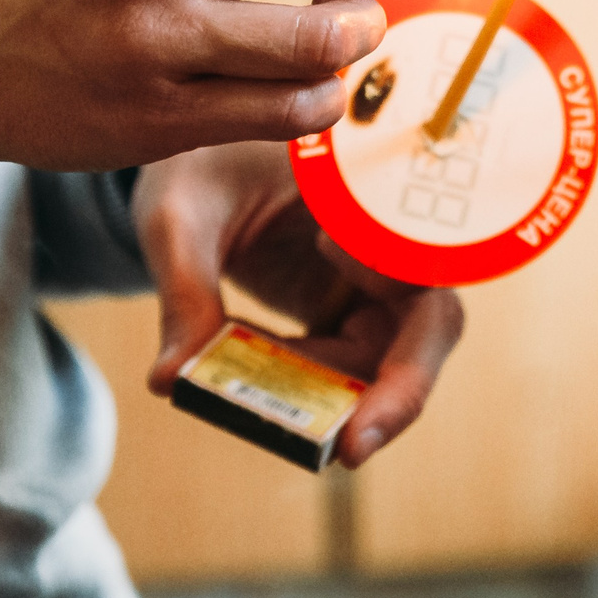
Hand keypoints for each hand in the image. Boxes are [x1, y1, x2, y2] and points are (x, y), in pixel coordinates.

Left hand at [138, 142, 463, 466]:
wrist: (190, 149)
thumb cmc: (194, 162)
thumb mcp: (179, 216)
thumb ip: (183, 292)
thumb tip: (170, 381)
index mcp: (370, 189)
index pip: (424, 258)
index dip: (415, 314)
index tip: (367, 344)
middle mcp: (387, 237)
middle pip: (427, 325)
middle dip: (397, 392)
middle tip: (349, 448)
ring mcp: (372, 281)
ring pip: (390, 359)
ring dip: (343, 402)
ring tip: (278, 426)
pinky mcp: (346, 312)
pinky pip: (347, 369)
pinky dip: (308, 395)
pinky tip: (256, 396)